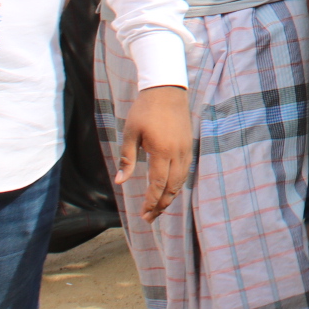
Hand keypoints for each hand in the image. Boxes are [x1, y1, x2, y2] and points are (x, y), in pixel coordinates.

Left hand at [116, 85, 191, 222]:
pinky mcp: (189, 145)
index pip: (158, 184)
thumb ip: (127, 159)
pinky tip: (170, 189)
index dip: (151, 201)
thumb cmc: (144, 111)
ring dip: (170, 197)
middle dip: (161, 205)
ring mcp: (186, 149)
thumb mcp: (130, 134)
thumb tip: (120, 182)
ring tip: (159, 208)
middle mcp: (177, 153)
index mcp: (161, 150)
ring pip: (181, 180)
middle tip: (149, 218)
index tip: (143, 214)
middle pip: (172, 187)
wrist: (167, 91)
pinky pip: (185, 171)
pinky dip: (178, 184)